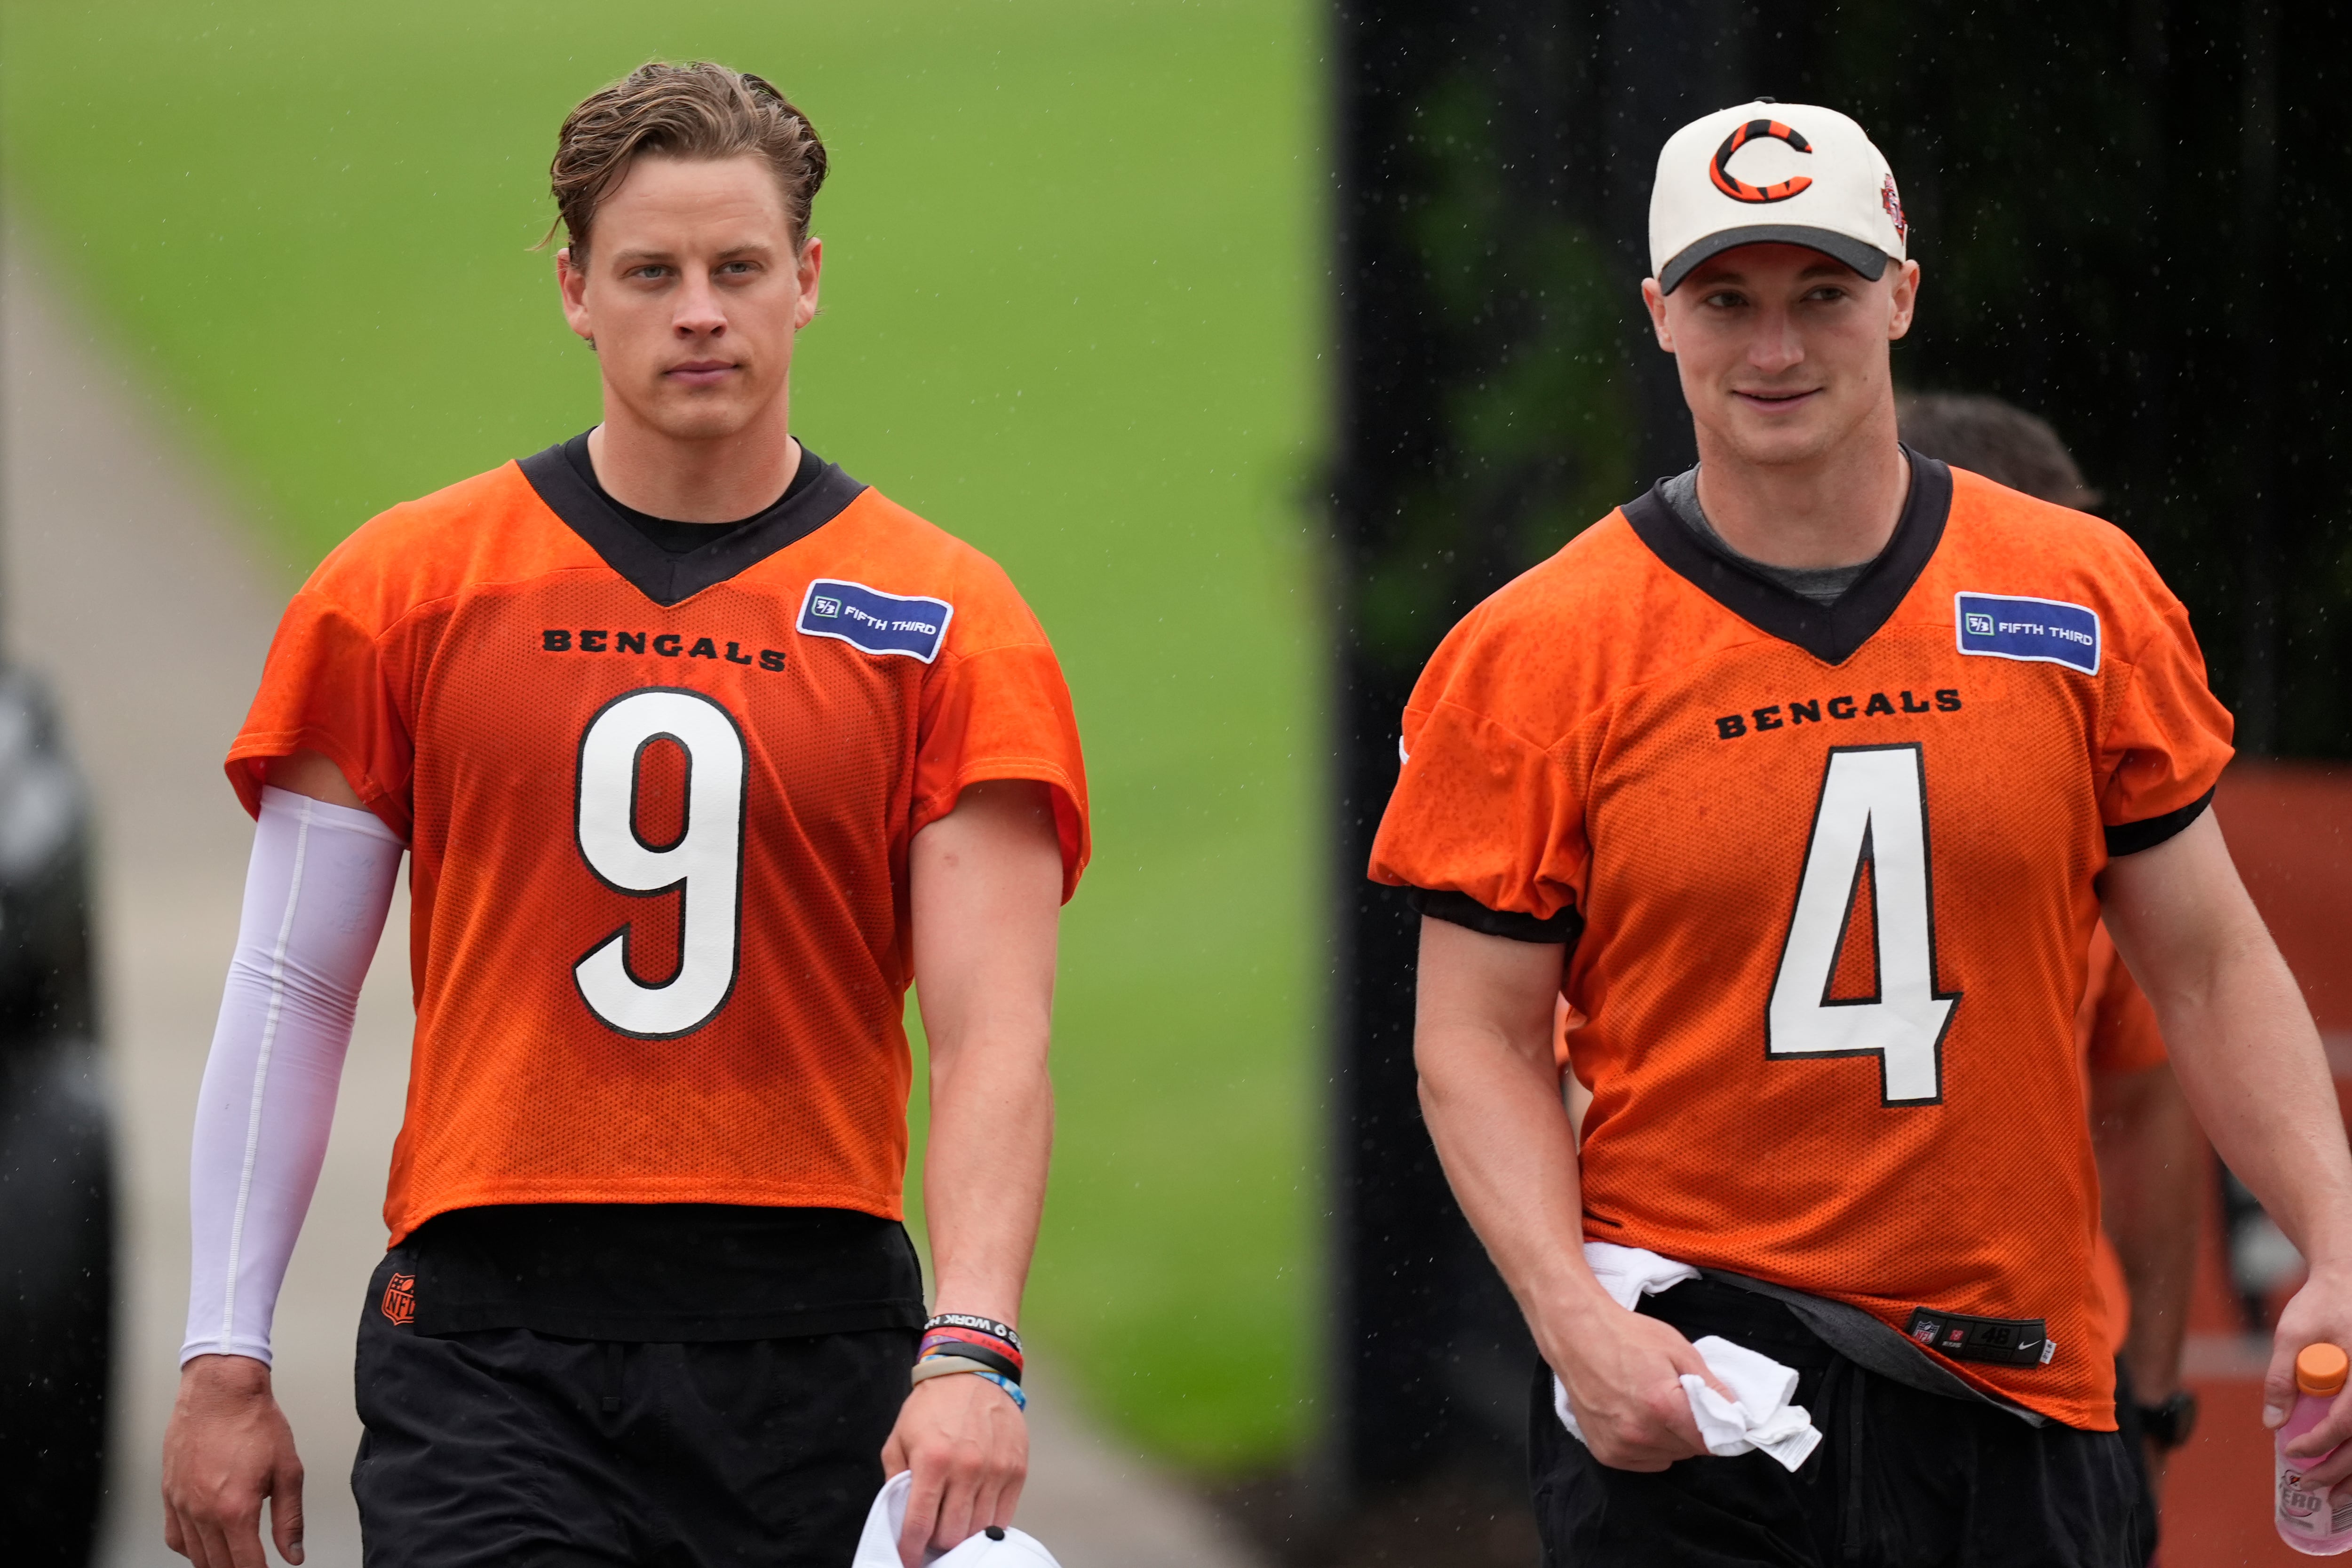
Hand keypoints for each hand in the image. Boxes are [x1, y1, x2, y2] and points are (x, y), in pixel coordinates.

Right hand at [161, 1354, 304, 1566]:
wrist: (221, 1393)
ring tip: (234, 1560)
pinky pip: (175, 1537)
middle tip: (253, 1565)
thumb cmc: (254, 1423)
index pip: (247, 1564)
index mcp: (235, 1508)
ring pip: (196, 1556)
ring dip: (216, 1563)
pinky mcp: (169, 1494)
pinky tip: (207, 1544)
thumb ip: (290, 1519)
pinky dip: (191, 1549)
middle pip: (219, 1565)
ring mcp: (182, 1504)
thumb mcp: (288, 1471)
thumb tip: (294, 1554)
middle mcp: (203, 1511)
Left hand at [881, 1371, 1026, 1566]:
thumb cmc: (931, 1407)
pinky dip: (988, 1525)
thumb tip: (900, 1520)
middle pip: (951, 1535)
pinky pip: (1003, 1517)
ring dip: (962, 1536)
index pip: (919, 1525)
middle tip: (930, 1537)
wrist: (973, 1373)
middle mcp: (967, 1468)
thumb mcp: (899, 1439)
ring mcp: (996, 1470)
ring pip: (978, 1530)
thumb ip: (895, 1481)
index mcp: (932, 1461)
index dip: (910, 1550)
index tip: (908, 1558)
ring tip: (952, 1526)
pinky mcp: (1017, 1470)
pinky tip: (975, 1516)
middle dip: (936, 1543)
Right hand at [1542, 1297, 1733, 1471]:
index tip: (1718, 1415)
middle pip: (1691, 1450)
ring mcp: (1620, 1445)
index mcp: (1662, 1406)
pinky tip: (1638, 1418)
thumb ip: (1710, 1386)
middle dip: (1693, 1430)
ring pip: (1669, 1457)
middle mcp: (1640, 1433)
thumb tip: (1736, 1413)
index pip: (1711, 1440)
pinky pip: (1645, 1461)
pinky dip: (1649, 1446)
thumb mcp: (1678, 1349)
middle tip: (1680, 1401)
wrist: (1575, 1334)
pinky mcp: (1605, 1452)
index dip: (1720, 1428)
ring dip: (1671, 1439)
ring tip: (1654, 1406)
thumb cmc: (1626, 1336)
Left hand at [2269, 1265, 2351, 1488]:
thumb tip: (2271, 1423)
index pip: (2347, 1420)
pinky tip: (2349, 1476)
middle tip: (2309, 1484)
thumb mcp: (2292, 1333)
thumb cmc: (2321, 1304)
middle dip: (2340, 1470)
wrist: (2348, 1278)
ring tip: (2333, 1495)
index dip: (2319, 1442)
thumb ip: (2281, 1377)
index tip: (2291, 1452)